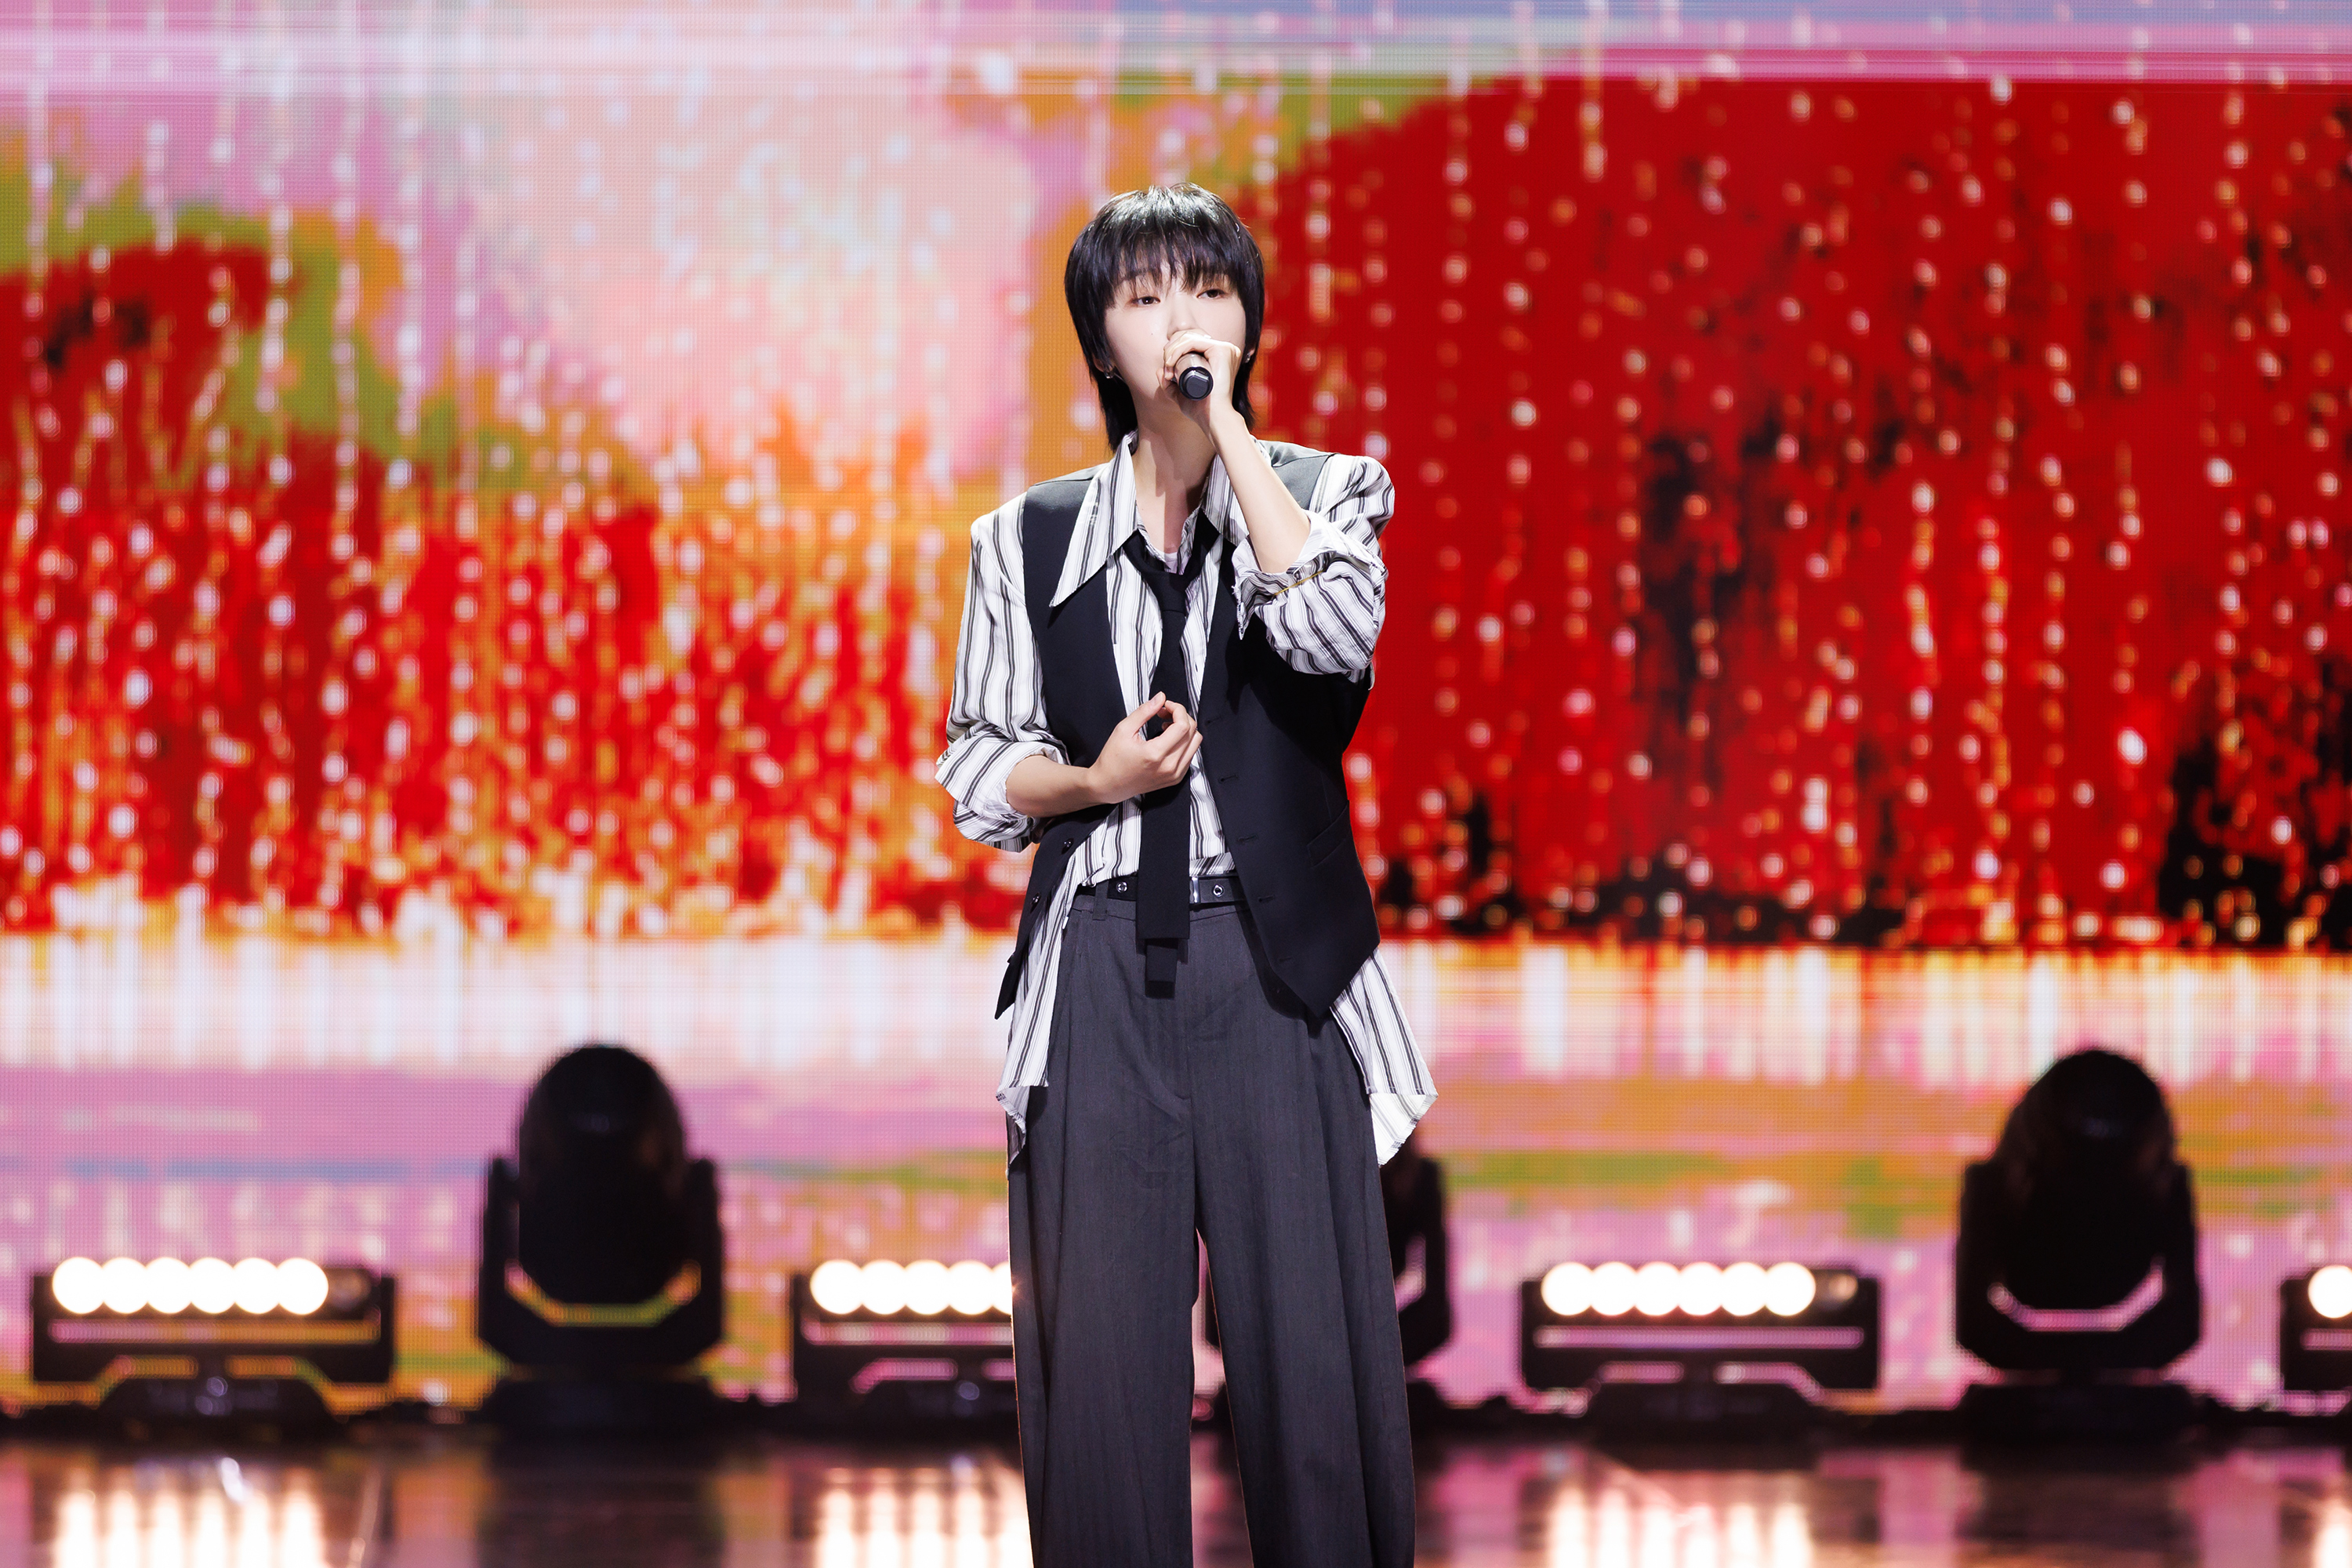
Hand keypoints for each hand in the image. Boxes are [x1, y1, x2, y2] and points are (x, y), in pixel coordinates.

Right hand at [1085, 693, 1201, 804]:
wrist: (1109, 785)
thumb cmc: (1112, 760)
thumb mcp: (1123, 730)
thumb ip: (1144, 711)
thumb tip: (1160, 698)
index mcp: (1155, 754)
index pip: (1183, 725)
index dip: (1177, 709)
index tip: (1165, 706)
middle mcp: (1169, 766)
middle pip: (1192, 732)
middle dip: (1180, 716)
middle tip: (1164, 713)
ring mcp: (1174, 774)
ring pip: (1195, 743)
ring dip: (1184, 729)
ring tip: (1166, 726)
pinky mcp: (1175, 778)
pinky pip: (1190, 755)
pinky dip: (1183, 742)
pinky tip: (1167, 740)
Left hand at [1161, 329, 1247, 432]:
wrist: (1213, 418)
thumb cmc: (1201, 409)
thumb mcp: (1181, 395)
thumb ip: (1170, 386)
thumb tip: (1159, 371)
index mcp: (1218, 356)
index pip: (1192, 343)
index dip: (1174, 351)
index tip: (1166, 370)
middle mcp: (1224, 350)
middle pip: (1189, 337)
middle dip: (1171, 349)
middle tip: (1166, 369)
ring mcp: (1225, 348)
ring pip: (1189, 338)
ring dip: (1172, 350)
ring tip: (1168, 369)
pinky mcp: (1222, 349)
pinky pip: (1193, 342)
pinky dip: (1177, 350)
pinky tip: (1170, 362)